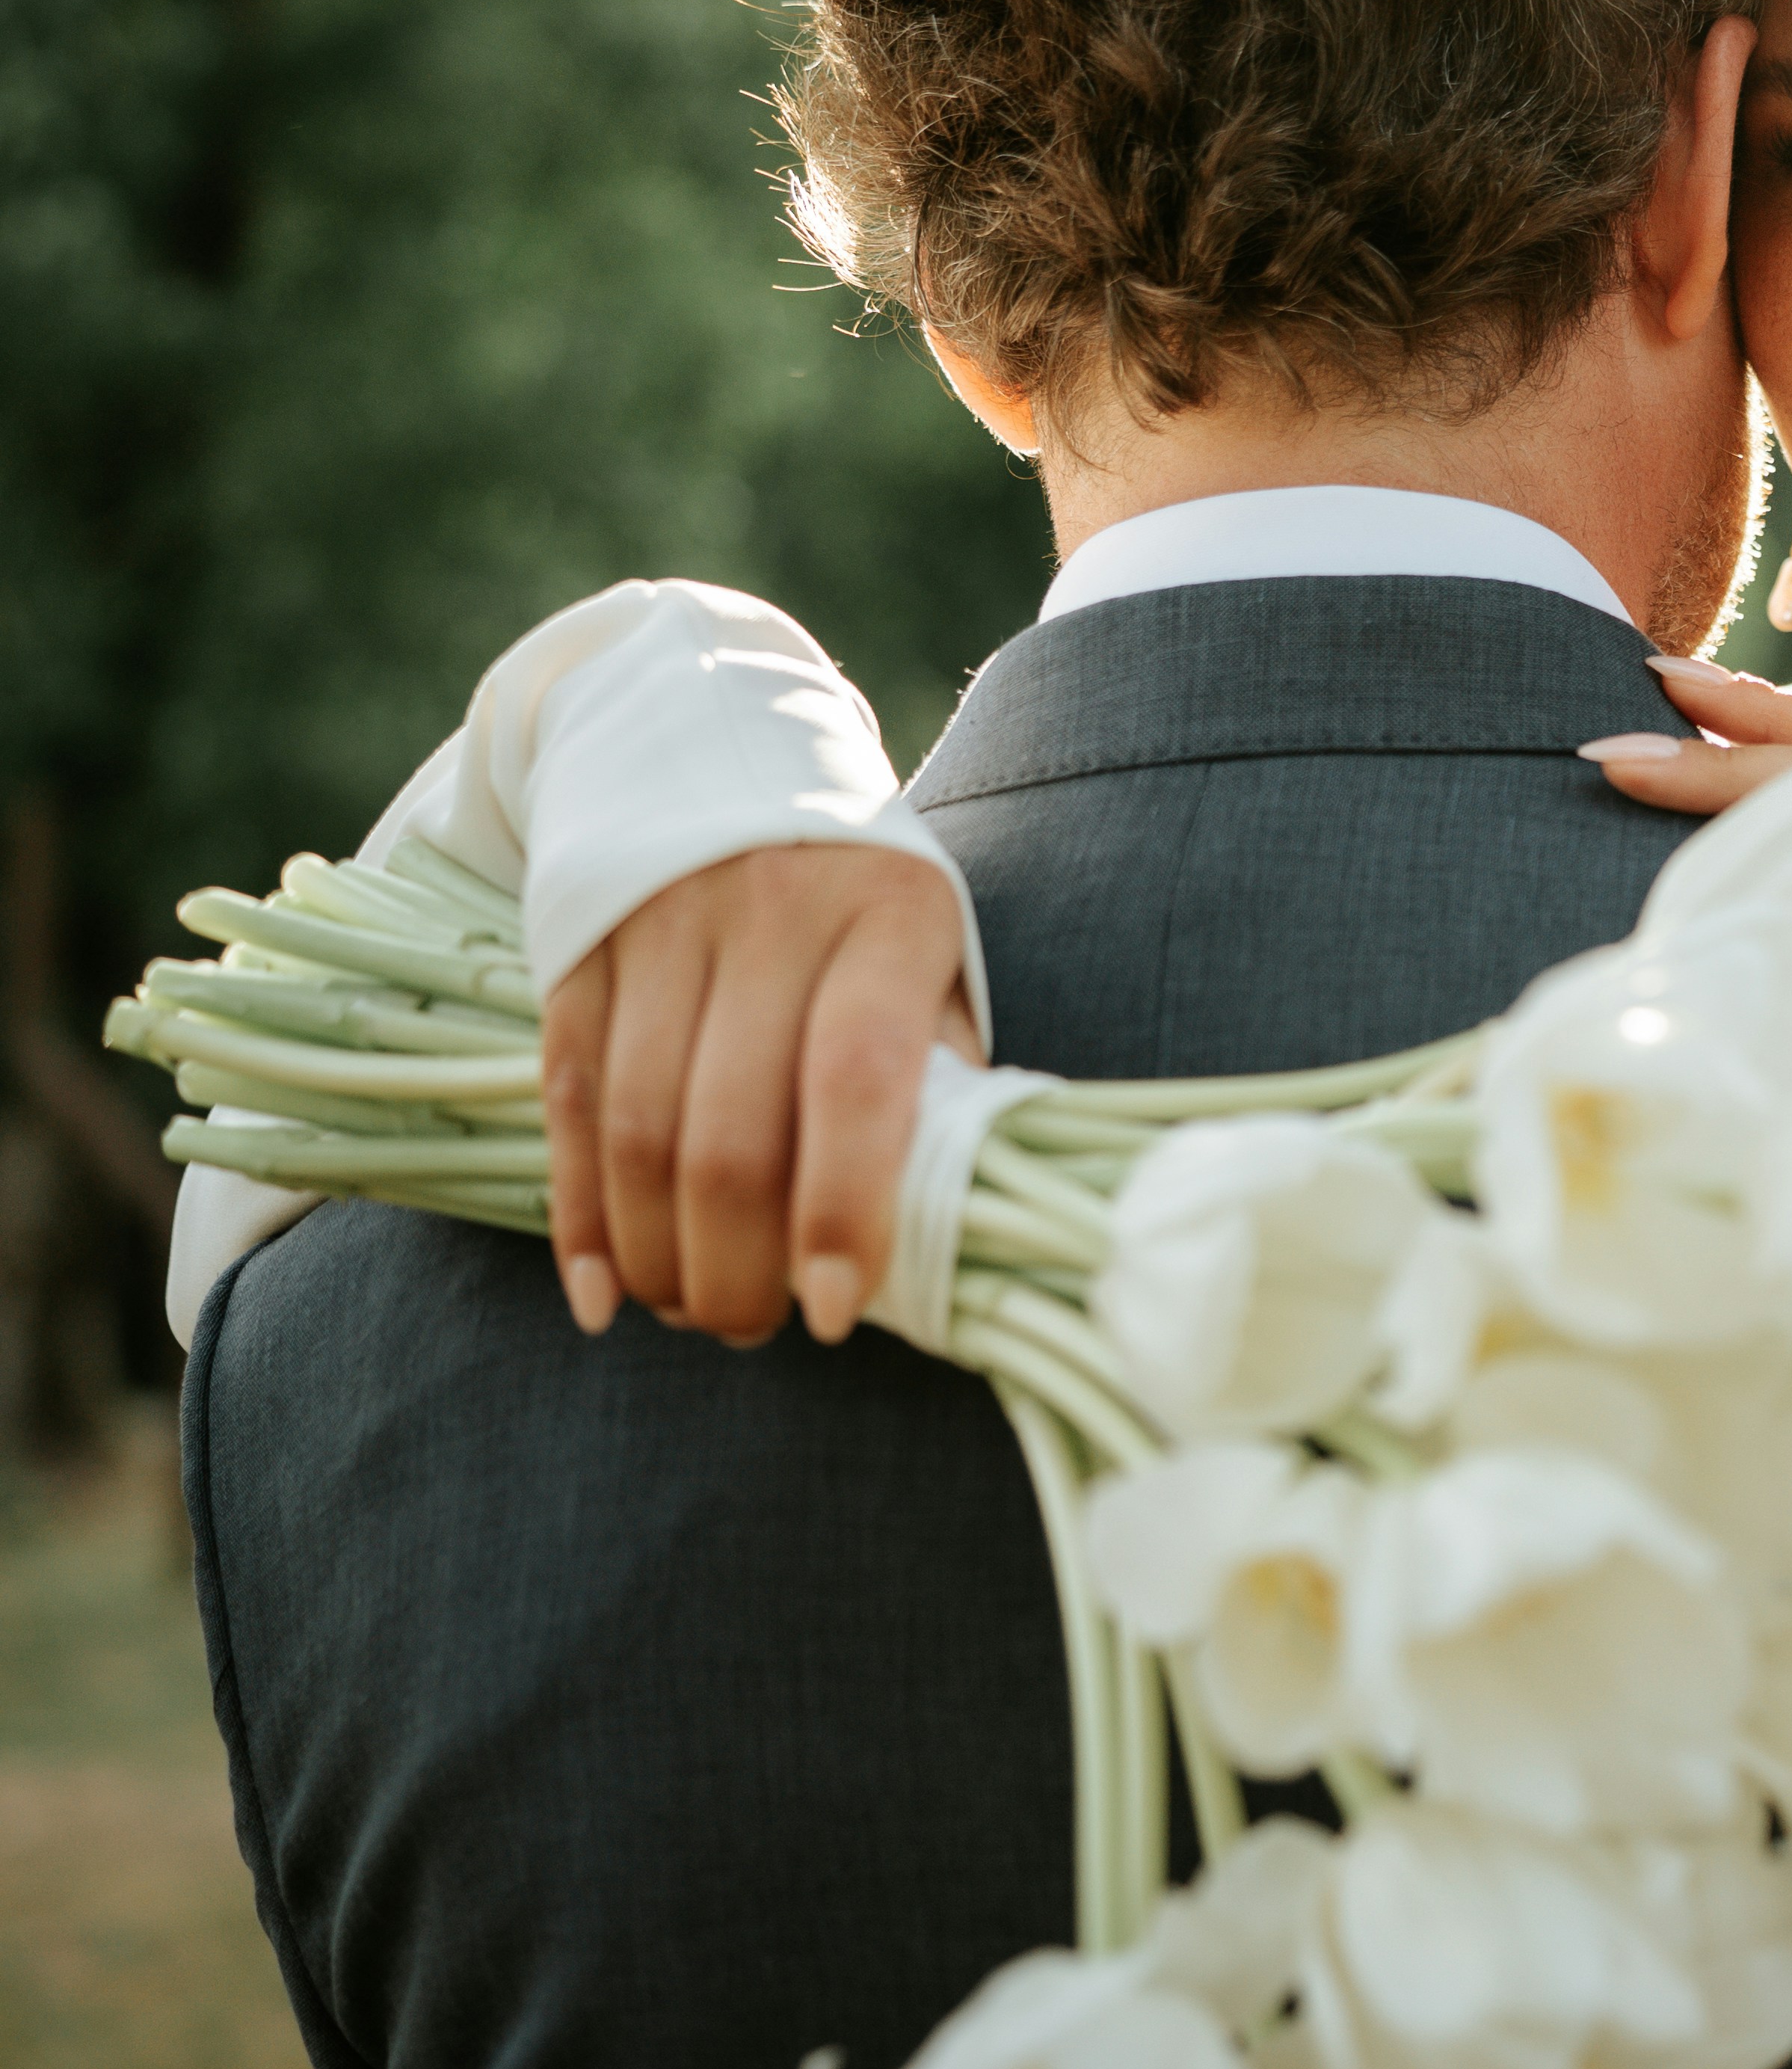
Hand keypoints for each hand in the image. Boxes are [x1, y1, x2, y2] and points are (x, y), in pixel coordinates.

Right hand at [538, 846, 978, 1349]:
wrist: (710, 740)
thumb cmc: (856, 885)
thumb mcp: (931, 946)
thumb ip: (939, 1064)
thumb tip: (942, 1209)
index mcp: (885, 915)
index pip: (855, 1079)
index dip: (843, 1208)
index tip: (836, 1309)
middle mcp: (769, 915)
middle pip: (731, 1134)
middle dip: (738, 1267)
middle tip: (756, 1328)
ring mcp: (659, 929)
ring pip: (640, 1134)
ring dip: (660, 1256)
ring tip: (695, 1311)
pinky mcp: (574, 952)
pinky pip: (572, 1106)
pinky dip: (581, 1216)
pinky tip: (604, 1292)